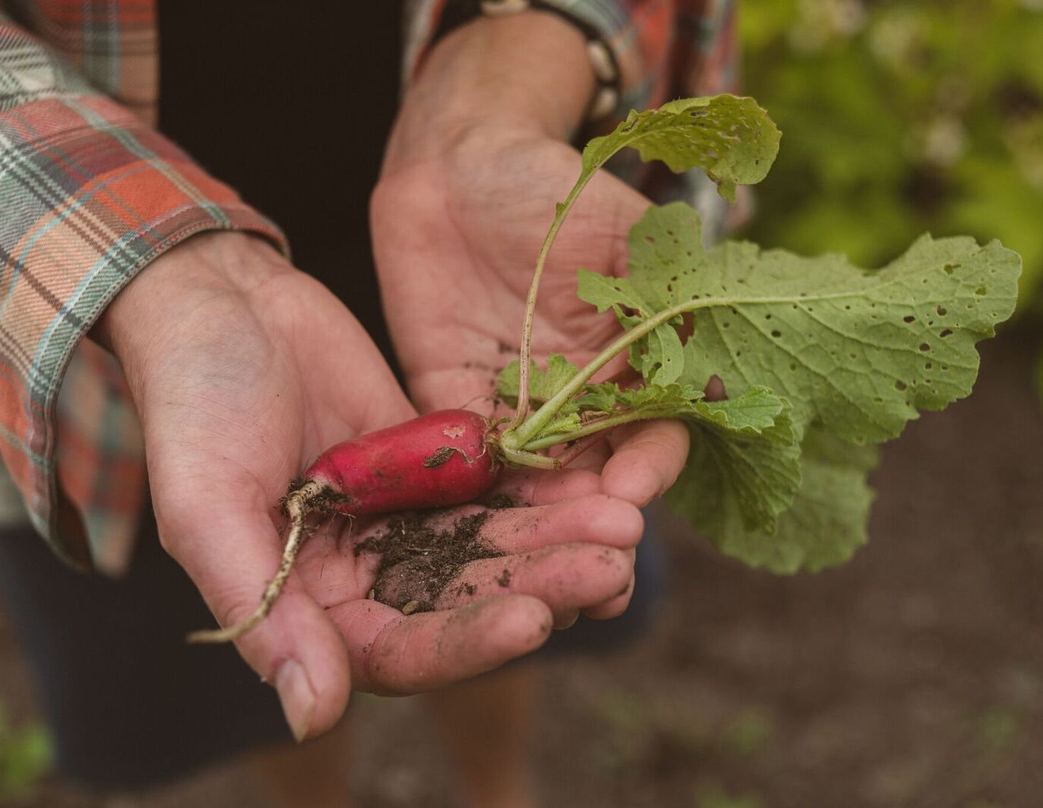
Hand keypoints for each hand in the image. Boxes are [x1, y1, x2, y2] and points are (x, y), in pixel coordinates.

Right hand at [94, 231, 645, 738]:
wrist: (221, 301)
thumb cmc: (194, 403)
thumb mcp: (210, 505)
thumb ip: (263, 610)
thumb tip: (313, 719)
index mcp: (307, 603)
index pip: (399, 651)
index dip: (467, 643)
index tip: (533, 619)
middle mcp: (362, 572)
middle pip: (463, 602)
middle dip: (538, 588)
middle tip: (608, 566)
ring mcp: (402, 517)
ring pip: (491, 547)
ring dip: (555, 542)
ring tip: (622, 524)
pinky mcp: (431, 465)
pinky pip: (494, 489)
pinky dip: (542, 492)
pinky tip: (598, 483)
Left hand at [372, 15, 688, 516]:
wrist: (461, 167)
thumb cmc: (556, 191)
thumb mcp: (626, 238)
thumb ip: (663, 302)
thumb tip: (711, 376)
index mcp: (633, 367)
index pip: (653, 434)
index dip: (647, 467)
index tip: (632, 492)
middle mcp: (579, 401)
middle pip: (595, 478)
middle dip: (593, 519)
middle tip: (591, 563)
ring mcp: (516, 407)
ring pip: (531, 482)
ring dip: (535, 524)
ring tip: (536, 566)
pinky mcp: (452, 403)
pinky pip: (463, 455)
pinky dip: (468, 490)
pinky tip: (468, 526)